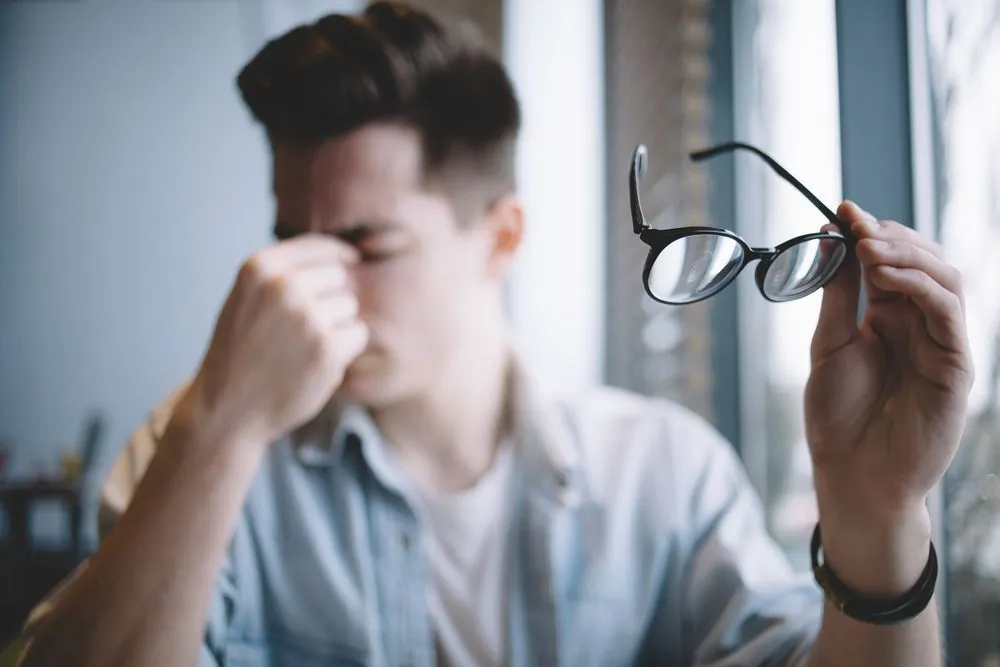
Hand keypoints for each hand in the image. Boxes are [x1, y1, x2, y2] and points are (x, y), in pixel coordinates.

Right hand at [180, 235, 368, 447]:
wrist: (226, 409)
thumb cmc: (242, 352)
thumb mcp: (248, 298)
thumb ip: (284, 273)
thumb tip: (342, 253)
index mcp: (260, 267)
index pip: (320, 246)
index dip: (339, 257)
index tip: (351, 263)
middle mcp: (284, 286)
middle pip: (339, 277)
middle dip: (332, 299)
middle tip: (306, 329)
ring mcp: (308, 316)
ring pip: (350, 307)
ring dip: (338, 326)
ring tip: (305, 348)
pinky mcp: (328, 348)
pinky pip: (358, 334)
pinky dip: (345, 351)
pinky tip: (316, 364)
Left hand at [805, 202, 972, 573]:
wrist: (853, 474)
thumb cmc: (839, 417)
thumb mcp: (829, 344)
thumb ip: (838, 296)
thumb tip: (832, 240)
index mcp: (889, 319)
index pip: (890, 263)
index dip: (870, 233)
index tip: (841, 209)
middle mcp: (919, 325)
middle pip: (923, 261)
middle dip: (889, 237)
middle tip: (855, 224)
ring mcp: (941, 343)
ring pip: (944, 278)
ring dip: (906, 255)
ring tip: (867, 247)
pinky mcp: (956, 365)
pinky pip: (948, 312)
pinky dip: (919, 286)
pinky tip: (886, 277)